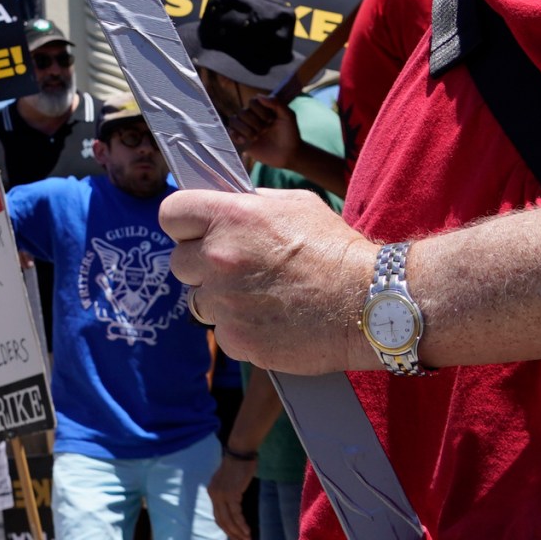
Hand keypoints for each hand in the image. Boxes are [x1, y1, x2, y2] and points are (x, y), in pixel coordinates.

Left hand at [162, 187, 375, 374]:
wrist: (370, 303)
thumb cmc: (335, 250)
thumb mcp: (295, 205)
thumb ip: (249, 202)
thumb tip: (222, 200)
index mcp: (230, 217)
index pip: (170, 213)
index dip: (184, 223)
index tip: (195, 231)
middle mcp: (219, 257)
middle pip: (178, 261)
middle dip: (201, 264)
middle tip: (237, 268)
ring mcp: (225, 301)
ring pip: (198, 300)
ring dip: (220, 299)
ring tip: (259, 296)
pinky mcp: (237, 339)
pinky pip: (221, 332)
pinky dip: (240, 329)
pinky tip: (270, 320)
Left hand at [207, 451, 257, 539]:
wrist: (240, 451)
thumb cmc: (239, 465)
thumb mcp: (230, 482)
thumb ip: (229, 494)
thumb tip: (235, 509)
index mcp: (212, 492)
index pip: (217, 515)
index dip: (226, 527)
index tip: (235, 536)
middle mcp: (214, 494)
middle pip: (221, 520)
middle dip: (232, 533)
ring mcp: (221, 494)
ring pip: (228, 519)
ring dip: (238, 532)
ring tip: (247, 539)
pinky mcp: (231, 493)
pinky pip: (236, 514)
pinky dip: (241, 524)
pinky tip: (247, 531)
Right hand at [229, 96, 302, 170]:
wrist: (288, 154)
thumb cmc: (290, 134)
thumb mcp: (288, 116)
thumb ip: (276, 103)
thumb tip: (258, 96)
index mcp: (262, 109)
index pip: (252, 102)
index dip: (260, 111)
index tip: (271, 121)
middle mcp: (252, 117)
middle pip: (242, 112)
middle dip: (254, 122)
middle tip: (265, 131)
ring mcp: (246, 128)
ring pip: (234, 120)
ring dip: (245, 129)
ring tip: (256, 137)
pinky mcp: (241, 139)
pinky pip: (230, 132)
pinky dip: (234, 134)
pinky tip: (244, 141)